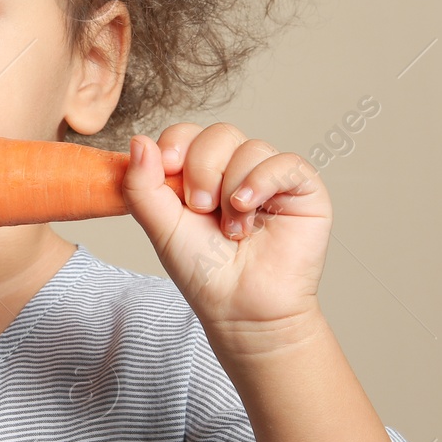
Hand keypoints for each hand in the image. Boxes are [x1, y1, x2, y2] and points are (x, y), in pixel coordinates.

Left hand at [121, 122, 329, 335]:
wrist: (241, 308)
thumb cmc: (203, 271)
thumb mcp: (160, 225)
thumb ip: (142, 185)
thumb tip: (138, 139)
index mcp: (201, 172)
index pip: (188, 133)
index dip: (176, 144)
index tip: (168, 169)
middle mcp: (237, 169)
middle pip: (219, 134)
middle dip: (202, 168)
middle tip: (201, 209)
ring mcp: (270, 177)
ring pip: (251, 147)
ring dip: (232, 189)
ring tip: (232, 229)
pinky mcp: (303, 190)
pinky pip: (285, 163)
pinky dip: (262, 181)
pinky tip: (248, 208)